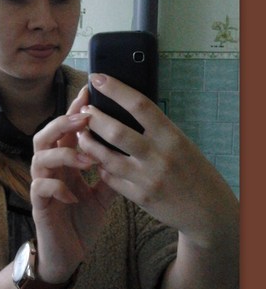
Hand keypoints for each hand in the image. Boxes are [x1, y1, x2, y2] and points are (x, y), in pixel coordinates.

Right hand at [30, 86, 115, 281]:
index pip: (65, 130)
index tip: (89, 92)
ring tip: (86, 158)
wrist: (67, 255)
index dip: (74, 110)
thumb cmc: (82, 222)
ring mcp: (41, 186)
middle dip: (63, 123)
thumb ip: (111, 172)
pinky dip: (56, 186)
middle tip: (85, 118)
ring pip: (39, 157)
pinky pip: (40, 187)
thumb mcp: (103, 195)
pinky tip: (73, 195)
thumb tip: (131, 150)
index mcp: (65, 163)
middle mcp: (50, 170)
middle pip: (45, 135)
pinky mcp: (38, 205)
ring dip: (63, 153)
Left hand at [78, 73, 236, 245]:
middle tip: (84, 111)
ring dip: (88, 143)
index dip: (115, 89)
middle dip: (93, 119)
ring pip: (106, 157)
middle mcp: (159, 156)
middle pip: (116, 132)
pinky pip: (110, 178)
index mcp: (172, 136)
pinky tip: (96, 159)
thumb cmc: (191, 169)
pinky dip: (100, 167)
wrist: (208, 210)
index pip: (140, 105)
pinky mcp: (139, 197)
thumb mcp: (180, 143)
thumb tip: (124, 106)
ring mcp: (148, 178)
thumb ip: (155, 129)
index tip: (96, 78)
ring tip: (81, 134)